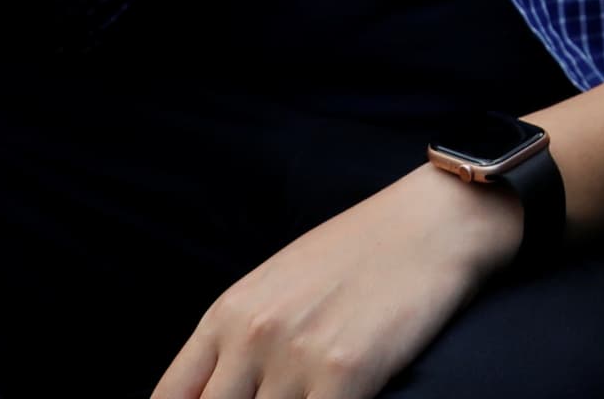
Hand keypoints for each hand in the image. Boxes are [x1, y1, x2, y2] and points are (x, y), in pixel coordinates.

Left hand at [149, 164, 515, 398]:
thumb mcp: (280, 284)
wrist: (435, 221)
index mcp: (227, 314)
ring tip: (309, 396)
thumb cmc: (361, 252)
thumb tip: (219, 390)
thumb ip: (240, 340)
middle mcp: (252, 336)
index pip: (168, 398)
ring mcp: (296, 356)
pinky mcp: (346, 373)